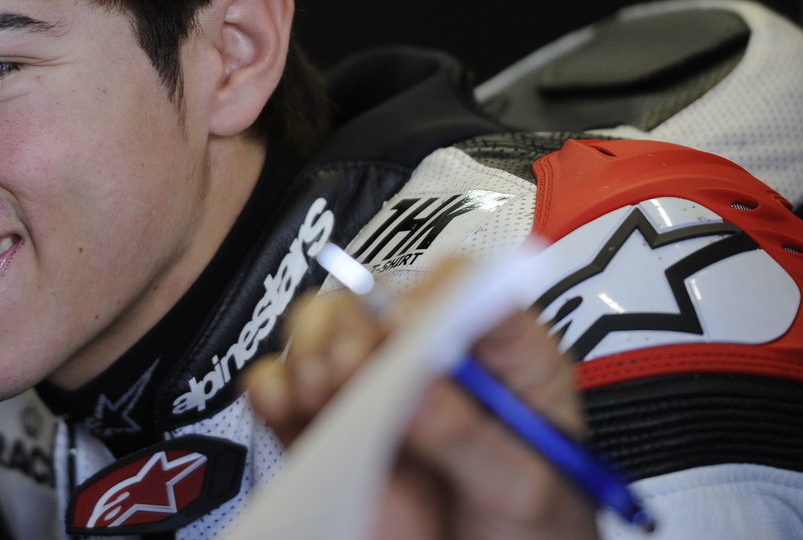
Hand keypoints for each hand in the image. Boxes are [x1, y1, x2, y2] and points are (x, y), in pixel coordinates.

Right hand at [242, 264, 599, 539]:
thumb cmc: (530, 537)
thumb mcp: (523, 491)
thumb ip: (472, 439)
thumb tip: (417, 390)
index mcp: (502, 358)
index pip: (467, 286)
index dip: (432, 295)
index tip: (405, 331)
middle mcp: (431, 361)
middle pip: (378, 296)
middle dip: (355, 326)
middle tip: (354, 369)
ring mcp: (374, 391)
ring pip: (323, 325)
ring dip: (311, 348)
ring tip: (324, 393)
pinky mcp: (327, 427)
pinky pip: (279, 383)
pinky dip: (272, 386)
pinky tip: (290, 407)